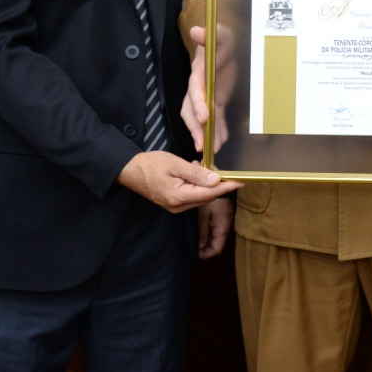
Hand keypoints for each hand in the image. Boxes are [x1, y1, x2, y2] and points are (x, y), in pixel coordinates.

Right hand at [116, 151, 240, 212]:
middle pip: (206, 196)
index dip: (227, 187)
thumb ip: (196, 173)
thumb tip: (216, 179)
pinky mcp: (173, 203)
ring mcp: (175, 206)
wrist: (130, 170)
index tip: (241, 181)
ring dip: (208, 184)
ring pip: (200, 197)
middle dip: (219, 184)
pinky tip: (198, 173)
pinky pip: (192, 196)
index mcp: (179, 197)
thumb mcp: (175, 164)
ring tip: (210, 169)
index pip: (210, 193)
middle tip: (229, 171)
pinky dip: (199, 186)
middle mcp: (178, 206)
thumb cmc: (150, 165)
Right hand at [181, 24, 233, 153]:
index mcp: (200, 72)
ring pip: (201, 119)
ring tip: (211, 149)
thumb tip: (197, 30)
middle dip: (195, 127)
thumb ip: (210, 36)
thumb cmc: (221, 40)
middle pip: (191, 110)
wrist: (225, 46)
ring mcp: (207, 96)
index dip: (198, 103)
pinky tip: (221, 143)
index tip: (204, 117)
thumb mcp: (220, 35)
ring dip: (205, 134)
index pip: (195, 89)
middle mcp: (199, 87)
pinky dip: (218, 131)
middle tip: (201, 143)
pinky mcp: (216, 101)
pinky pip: (215, 119)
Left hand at [197, 197, 234, 258]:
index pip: (216, 249)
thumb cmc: (212, 199)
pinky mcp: (222, 215)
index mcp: (222, 228)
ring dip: (205, 240)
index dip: (205, 254)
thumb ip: (201, 231)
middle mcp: (225, 226)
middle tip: (192, 248)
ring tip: (194, 239)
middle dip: (204, 248)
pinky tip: (199, 229)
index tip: (195, 254)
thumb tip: (199, 246)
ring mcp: (224, 220)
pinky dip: (207, 232)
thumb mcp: (203, 215)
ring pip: (215, 236)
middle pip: (216, 244)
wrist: (221, 183)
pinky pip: (215, 228)